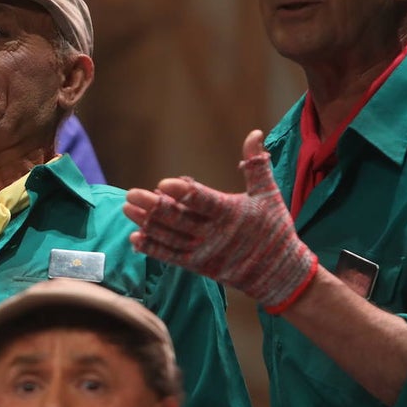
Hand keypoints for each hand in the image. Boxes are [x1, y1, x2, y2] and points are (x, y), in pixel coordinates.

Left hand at [124, 130, 316, 311]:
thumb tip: (254, 132)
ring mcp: (204, 251)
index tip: (163, 183)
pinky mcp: (198, 265)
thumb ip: (257, 165)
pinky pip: (171, 257)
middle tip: (131, 193)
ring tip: (127, 208)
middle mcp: (215, 234)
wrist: (279, 274)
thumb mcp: (269, 195)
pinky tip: (135, 238)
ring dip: (147, 224)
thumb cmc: (274, 229)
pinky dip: (153, 248)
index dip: (184, 193)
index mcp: (231, 213)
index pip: (204, 202)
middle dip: (154, 206)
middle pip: (179, 220)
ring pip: (171, 237)